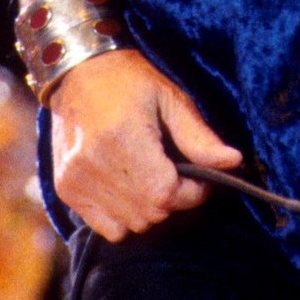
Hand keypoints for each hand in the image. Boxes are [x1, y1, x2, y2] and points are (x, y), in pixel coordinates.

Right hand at [47, 47, 243, 240]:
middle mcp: (94, 165)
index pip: (165, 195)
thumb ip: (199, 137)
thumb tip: (233, 161)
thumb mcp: (170, 99)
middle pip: (151, 213)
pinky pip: (107, 227)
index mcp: (123, 139)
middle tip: (176, 173)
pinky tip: (129, 187)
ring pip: (131, 224)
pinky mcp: (66, 189)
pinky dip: (124, 216)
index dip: (192, 193)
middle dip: (173, 199)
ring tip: (151, 176)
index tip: (199, 179)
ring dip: (150, 209)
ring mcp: (76, 181)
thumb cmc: (129, 80)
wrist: (77, 72)